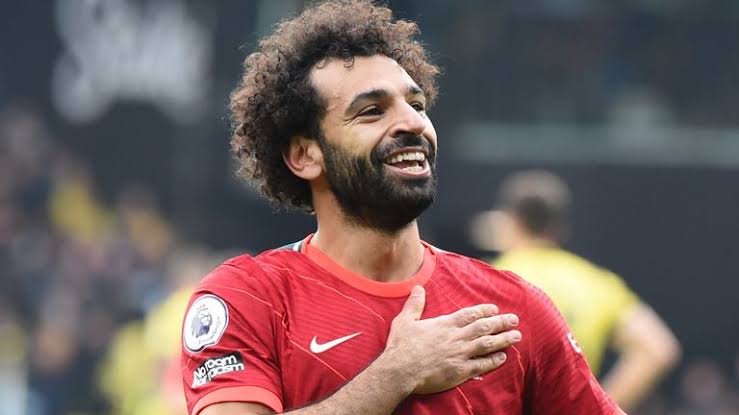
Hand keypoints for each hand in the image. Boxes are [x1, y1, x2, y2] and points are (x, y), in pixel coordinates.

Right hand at [381, 286, 521, 394]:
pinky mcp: (460, 372)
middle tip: (515, 319)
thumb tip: (418, 287)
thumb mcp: (405, 320)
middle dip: (501, 322)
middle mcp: (456, 338)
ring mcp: (460, 355)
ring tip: (517, 335)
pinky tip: (504, 357)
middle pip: (484, 327)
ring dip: (504, 339)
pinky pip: (482, 365)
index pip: (470, 314)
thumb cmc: (401, 346)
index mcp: (445, 324)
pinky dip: (494, 361)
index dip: (484, 311)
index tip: (495, 309)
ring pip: (487, 344)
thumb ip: (414, 304)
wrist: (400, 370)